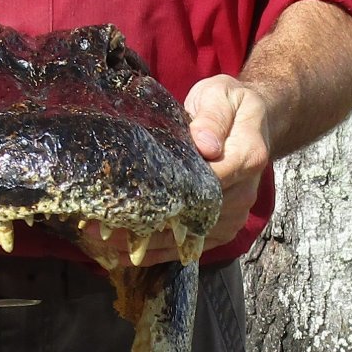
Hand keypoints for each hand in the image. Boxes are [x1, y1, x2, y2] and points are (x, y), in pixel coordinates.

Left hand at [82, 74, 269, 266]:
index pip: (205, 182)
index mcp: (246, 159)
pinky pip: (188, 247)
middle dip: (146, 223)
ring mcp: (233, 216)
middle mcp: (243, 195)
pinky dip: (156, 253)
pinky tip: (124, 255)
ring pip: (185, 238)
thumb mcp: (220, 96)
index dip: (168, 193)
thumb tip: (205, 145)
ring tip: (103, 240)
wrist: (252, 122)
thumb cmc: (230, 105)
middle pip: (190, 217)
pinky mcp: (220, 230)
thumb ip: (212, 119)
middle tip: (99, 223)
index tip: (129, 198)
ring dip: (144, 242)